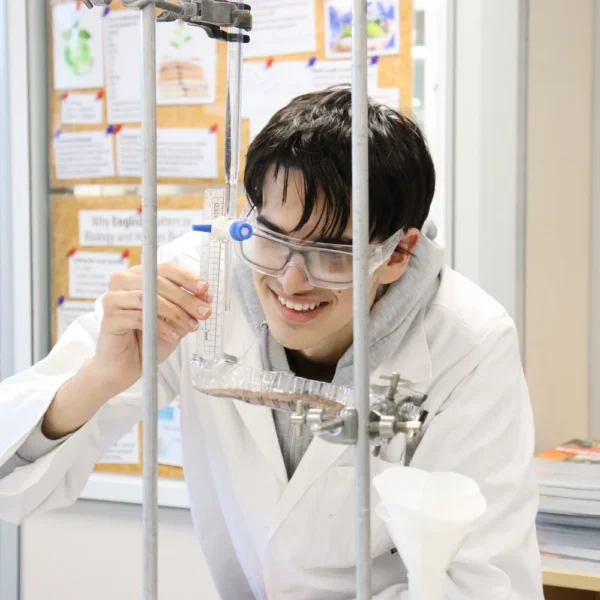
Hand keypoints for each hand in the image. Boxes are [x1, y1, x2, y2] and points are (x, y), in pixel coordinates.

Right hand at [91, 262, 210, 392]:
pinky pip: (138, 317)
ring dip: (175, 313)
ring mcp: (113, 298)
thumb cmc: (148, 339)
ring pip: (148, 298)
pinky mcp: (109, 317)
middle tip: (204, 312)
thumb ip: (188, 306)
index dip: (187, 278)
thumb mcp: (176, 321)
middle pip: (158, 282)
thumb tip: (206, 295)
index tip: (204, 288)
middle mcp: (123, 281)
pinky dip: (160, 327)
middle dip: (186, 298)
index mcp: (139, 276)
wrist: (126, 366)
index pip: (165, 269)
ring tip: (190, 327)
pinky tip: (172, 336)